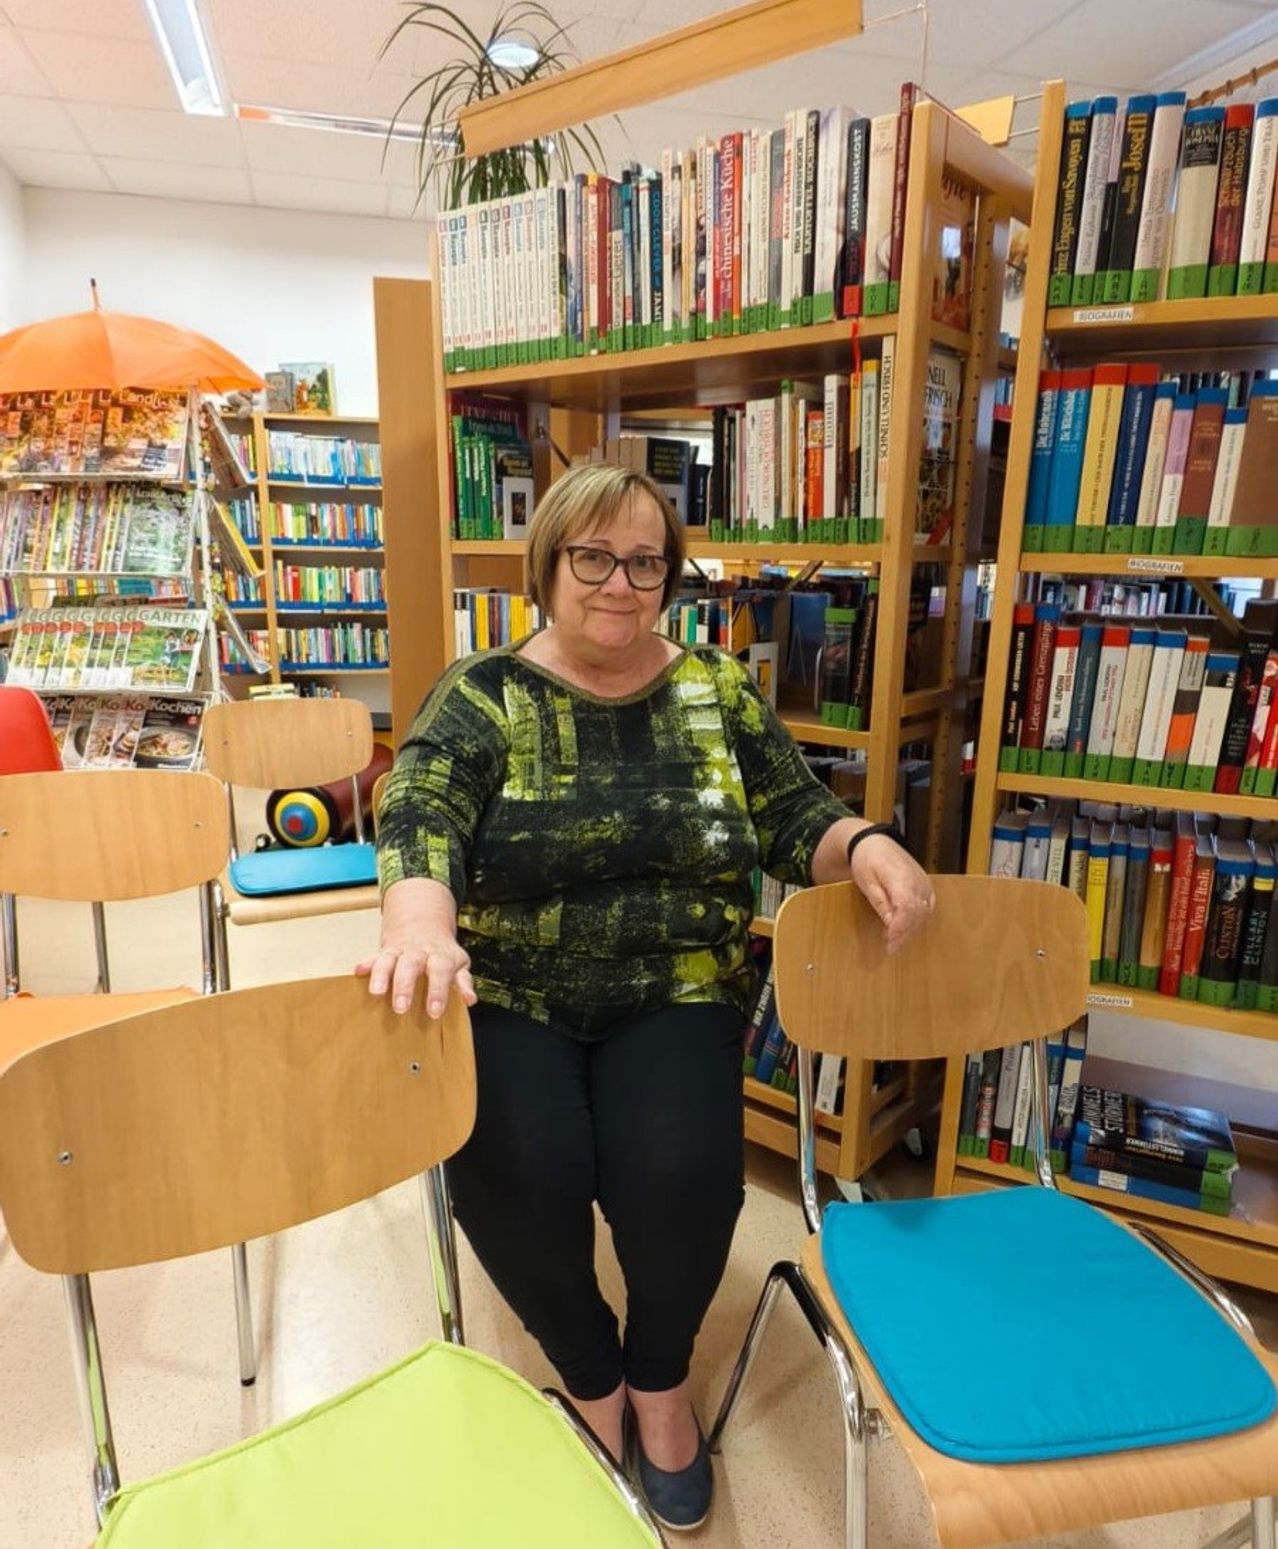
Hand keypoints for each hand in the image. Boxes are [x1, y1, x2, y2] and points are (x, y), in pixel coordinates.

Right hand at [355, 929, 476, 1018]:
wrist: (424, 926)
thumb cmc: (443, 954)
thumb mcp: (459, 964)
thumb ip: (463, 982)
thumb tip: (469, 1000)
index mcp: (440, 956)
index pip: (440, 971)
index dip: (437, 991)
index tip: (434, 1012)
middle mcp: (418, 952)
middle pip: (410, 965)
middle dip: (404, 986)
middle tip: (401, 1008)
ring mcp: (400, 951)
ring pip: (389, 960)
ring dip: (381, 975)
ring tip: (376, 993)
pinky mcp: (384, 952)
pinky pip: (374, 956)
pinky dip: (366, 964)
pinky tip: (359, 972)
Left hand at [850, 835, 934, 955]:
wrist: (875, 843)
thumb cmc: (867, 860)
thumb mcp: (866, 882)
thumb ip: (880, 902)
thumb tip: (891, 924)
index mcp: (902, 878)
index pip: (908, 908)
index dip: (900, 928)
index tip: (890, 942)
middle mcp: (918, 881)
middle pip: (918, 914)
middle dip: (904, 934)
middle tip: (890, 948)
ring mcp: (924, 883)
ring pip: (924, 913)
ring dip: (910, 930)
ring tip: (895, 942)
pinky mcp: (925, 887)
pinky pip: (927, 908)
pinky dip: (917, 921)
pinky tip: (905, 930)